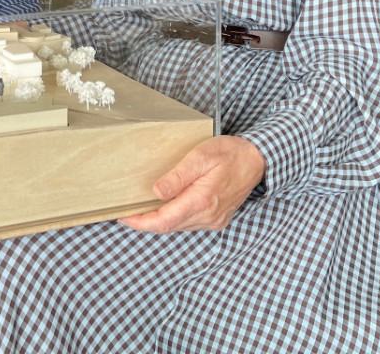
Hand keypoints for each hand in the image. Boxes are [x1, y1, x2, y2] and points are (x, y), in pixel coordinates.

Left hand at [119, 135, 265, 233]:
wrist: (257, 160)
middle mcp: (208, 216)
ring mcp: (214, 220)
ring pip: (178, 226)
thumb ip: (178, 176)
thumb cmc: (230, 154)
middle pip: (169, 226)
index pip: (164, 220)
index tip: (123, 217)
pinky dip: (173, 218)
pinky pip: (189, 223)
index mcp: (202, 201)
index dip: (141, 222)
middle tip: (124, 212)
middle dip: (145, 222)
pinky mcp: (216, 219)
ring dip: (158, 220)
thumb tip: (157, 191)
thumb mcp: (201, 156)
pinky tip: (164, 208)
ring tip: (139, 209)